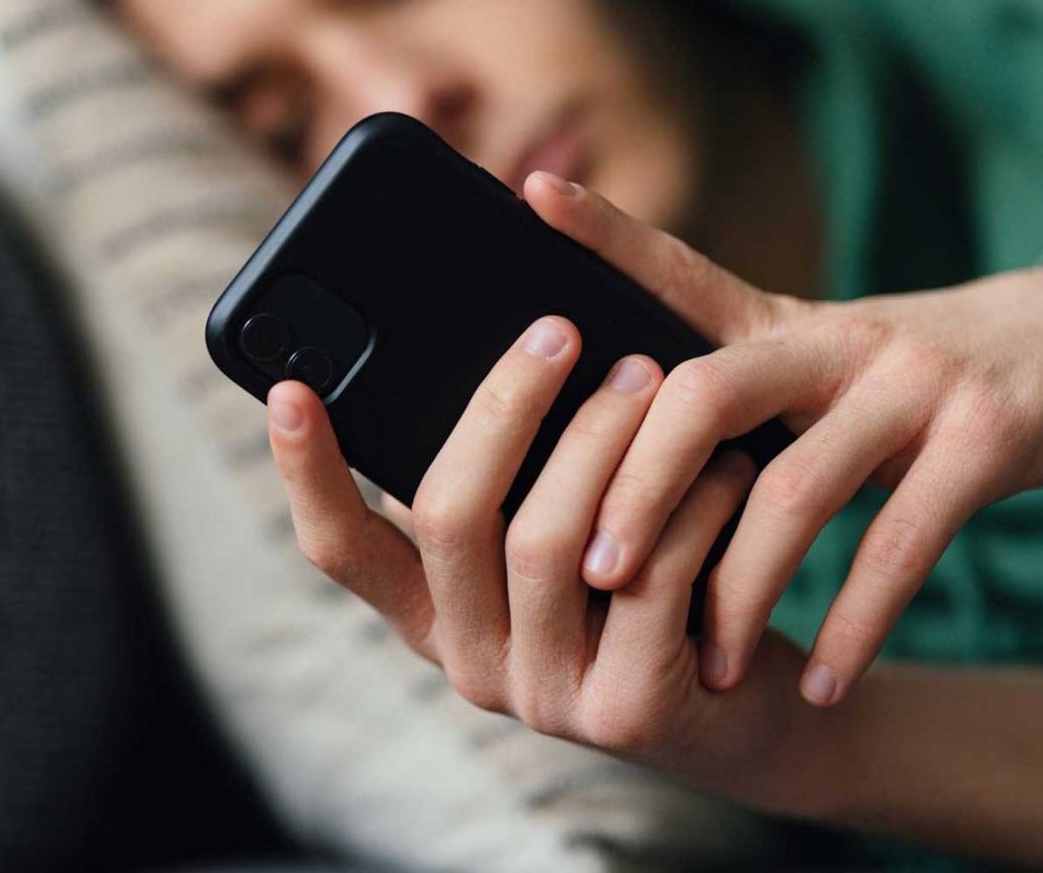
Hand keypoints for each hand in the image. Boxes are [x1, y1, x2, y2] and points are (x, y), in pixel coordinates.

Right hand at [266, 319, 832, 802]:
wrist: (753, 711)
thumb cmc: (652, 589)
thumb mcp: (569, 535)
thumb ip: (519, 478)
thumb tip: (501, 341)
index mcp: (433, 615)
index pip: (339, 549)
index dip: (307, 472)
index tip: (290, 388)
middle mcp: (470, 664)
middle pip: (449, 517)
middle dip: (503, 408)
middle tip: (557, 330)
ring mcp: (544, 697)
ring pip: (548, 540)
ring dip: (605, 439)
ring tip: (654, 375)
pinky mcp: (628, 712)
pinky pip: (649, 575)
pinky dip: (690, 502)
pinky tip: (724, 461)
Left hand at [517, 170, 1042, 707]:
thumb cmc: (913, 380)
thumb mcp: (822, 360)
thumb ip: (733, 390)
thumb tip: (618, 454)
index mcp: (784, 322)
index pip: (677, 272)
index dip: (606, 231)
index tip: (531, 191)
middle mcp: (838, 338)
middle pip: (705, 396)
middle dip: (638, 490)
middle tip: (594, 576)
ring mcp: (914, 382)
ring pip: (795, 489)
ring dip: (740, 590)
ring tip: (704, 667)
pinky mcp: (988, 438)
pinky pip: (901, 544)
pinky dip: (854, 625)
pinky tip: (818, 684)